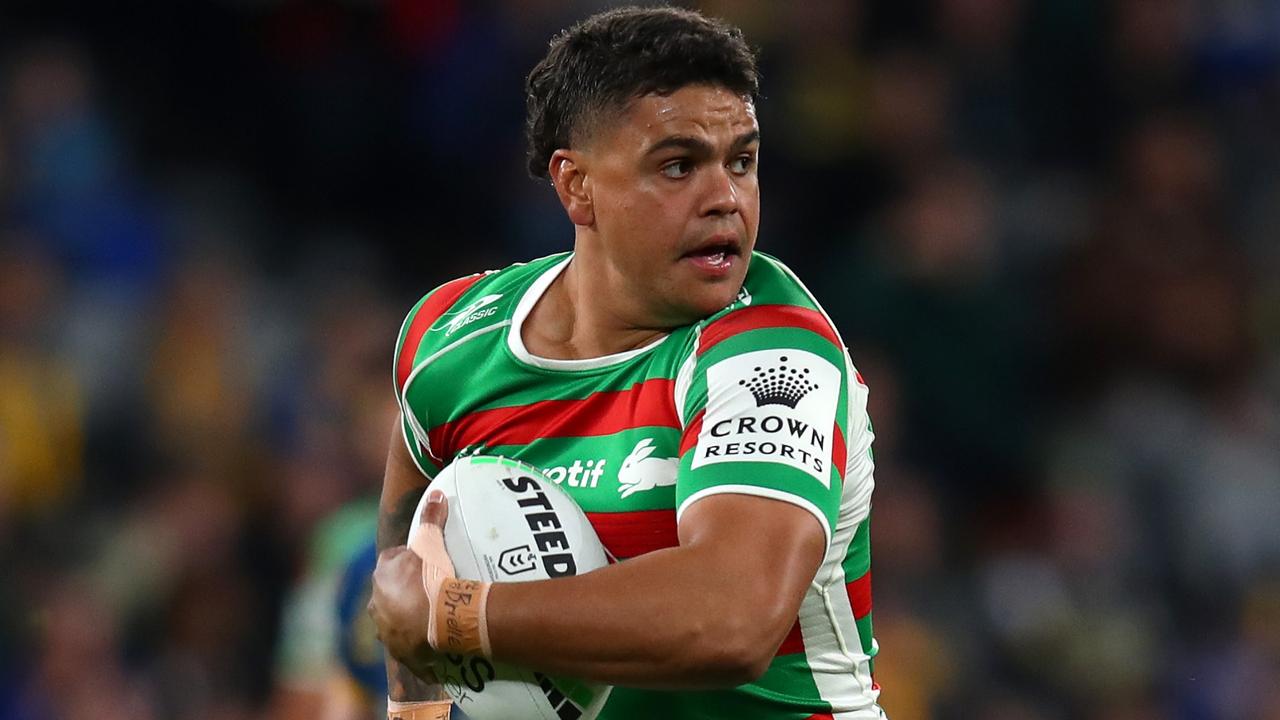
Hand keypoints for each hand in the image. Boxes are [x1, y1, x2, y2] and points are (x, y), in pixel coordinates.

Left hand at [369, 490, 454, 676]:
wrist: (441, 619)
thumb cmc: (433, 579)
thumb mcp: (432, 543)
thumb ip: (432, 518)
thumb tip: (436, 494)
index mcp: (382, 574)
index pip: (392, 561)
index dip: (409, 562)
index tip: (426, 565)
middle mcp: (377, 601)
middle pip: (391, 591)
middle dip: (405, 590)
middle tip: (431, 590)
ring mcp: (385, 628)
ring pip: (394, 618)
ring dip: (408, 616)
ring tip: (432, 615)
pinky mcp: (398, 650)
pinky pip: (405, 643)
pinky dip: (415, 640)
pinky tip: (430, 636)